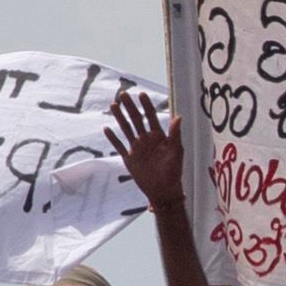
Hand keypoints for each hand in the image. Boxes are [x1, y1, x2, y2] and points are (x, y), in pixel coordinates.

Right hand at [104, 93, 184, 209]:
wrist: (164, 191)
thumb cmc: (174, 171)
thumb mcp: (177, 152)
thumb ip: (175, 134)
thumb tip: (178, 116)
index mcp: (159, 137)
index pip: (152, 117)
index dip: (146, 106)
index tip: (141, 94)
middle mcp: (146, 140)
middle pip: (136, 120)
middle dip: (130, 107)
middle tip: (122, 94)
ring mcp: (136, 148)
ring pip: (126, 129)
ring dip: (120, 118)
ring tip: (113, 104)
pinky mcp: (129, 159)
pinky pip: (119, 146)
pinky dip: (113, 138)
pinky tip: (107, 128)